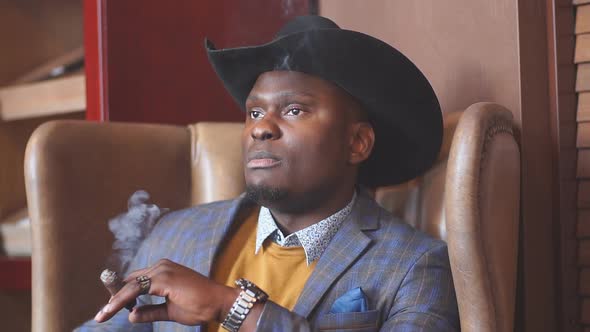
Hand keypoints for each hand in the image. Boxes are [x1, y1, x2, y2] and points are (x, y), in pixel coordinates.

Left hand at [94, 259, 238, 324]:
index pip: (136, 280)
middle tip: (101, 314)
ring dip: (115, 300)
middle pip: (130, 280)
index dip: (121, 293)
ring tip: (102, 315)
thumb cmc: (199, 306)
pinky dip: (122, 300)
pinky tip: (112, 310)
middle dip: (114, 296)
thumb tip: (131, 314)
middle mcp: (161, 266)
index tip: (108, 308)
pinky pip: (135, 290)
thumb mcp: (170, 311)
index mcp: (164, 271)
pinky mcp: (163, 278)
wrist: (218, 303)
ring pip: (130, 285)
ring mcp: (162, 270)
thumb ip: (151, 311)